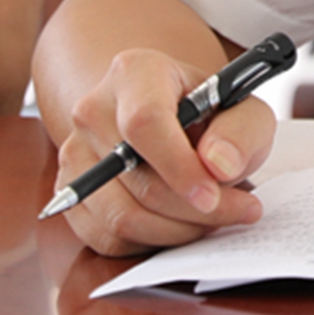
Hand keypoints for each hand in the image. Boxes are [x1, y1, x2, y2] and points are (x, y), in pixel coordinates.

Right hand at [50, 47, 277, 257]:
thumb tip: (219, 166)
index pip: (144, 124)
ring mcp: (74, 152)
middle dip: (193, 209)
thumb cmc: (210, 113)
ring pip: (119, 216)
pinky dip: (150, 241)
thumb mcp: (244, 110)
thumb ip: (242, 132)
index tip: (213, 196)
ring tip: (213, 217)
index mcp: (135, 73)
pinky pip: (105, 237)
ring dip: (176, 230)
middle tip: (240, 210)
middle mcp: (92, 109)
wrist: (171, 119)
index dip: (179, 167)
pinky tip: (181, 225)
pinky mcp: (69, 191)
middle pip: (135, 179)